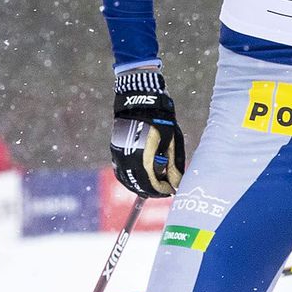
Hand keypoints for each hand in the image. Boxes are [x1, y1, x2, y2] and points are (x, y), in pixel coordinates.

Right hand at [109, 66, 183, 198]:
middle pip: (139, 184)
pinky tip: (142, 177)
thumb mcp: (171, 142)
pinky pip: (121, 172)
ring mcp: (118, 154)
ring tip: (155, 184)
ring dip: (141, 185)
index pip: (152, 182)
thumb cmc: (160, 120)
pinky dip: (131, 178)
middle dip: (152, 190)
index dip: (162, 189)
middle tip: (164, 189)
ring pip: (128, 180)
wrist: (140, 102)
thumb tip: (176, 184)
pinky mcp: (115, 150)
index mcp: (144, 155)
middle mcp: (128, 157)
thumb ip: (173, 166)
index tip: (171, 190)